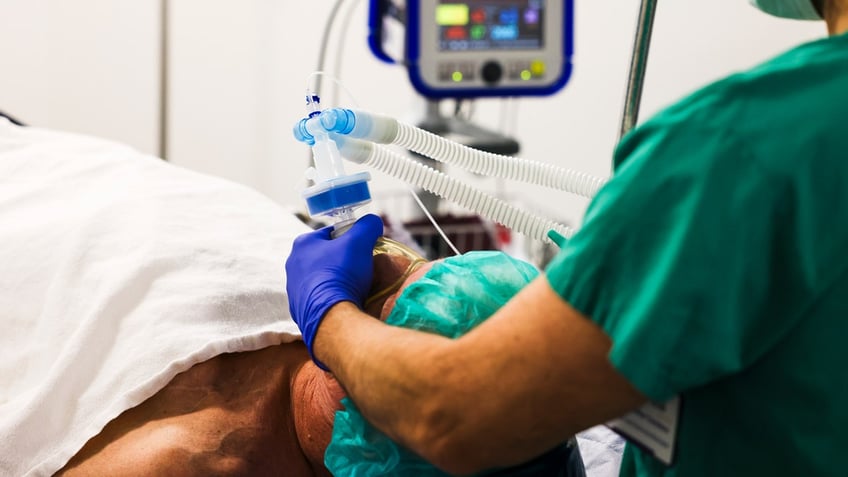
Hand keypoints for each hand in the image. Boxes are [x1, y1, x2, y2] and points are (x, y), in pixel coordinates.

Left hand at [285, 214, 383, 368]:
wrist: (331, 316)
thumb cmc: (342, 273)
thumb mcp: (360, 241)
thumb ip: (367, 226)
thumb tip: (373, 223)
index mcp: (303, 244)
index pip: (331, 233)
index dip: (350, 238)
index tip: (362, 248)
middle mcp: (293, 265)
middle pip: (325, 256)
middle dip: (342, 260)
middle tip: (360, 268)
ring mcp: (294, 289)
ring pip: (321, 278)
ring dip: (335, 280)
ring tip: (353, 287)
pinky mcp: (299, 310)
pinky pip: (319, 298)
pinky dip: (330, 298)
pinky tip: (343, 302)